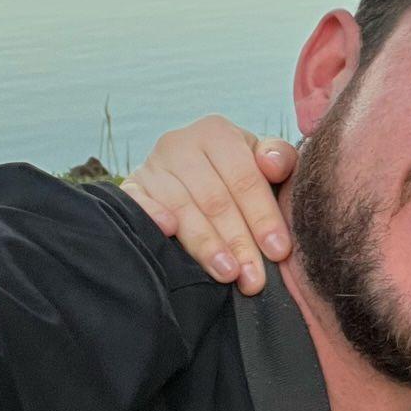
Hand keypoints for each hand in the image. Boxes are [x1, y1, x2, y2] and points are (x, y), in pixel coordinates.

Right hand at [121, 117, 298, 293]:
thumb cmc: (234, 172)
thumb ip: (278, 159)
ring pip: (182, 208)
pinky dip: (152, 215)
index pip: (245, 178)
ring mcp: (152, 166)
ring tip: (227, 273)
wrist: (187, 172)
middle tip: (254, 277)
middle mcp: (180, 144)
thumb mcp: (261, 160)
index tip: (279, 250)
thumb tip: (273, 165)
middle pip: (215, 199)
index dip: (264, 216)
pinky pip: (138, 203)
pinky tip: (168, 232)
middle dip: (238, 241)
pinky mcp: (131, 188)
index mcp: (217, 133)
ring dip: (205, 244)